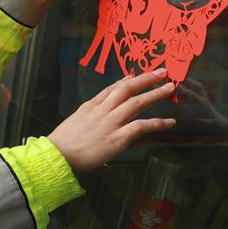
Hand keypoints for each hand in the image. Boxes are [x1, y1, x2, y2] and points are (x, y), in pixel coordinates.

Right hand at [48, 69, 175, 172]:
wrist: (57, 155)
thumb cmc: (62, 143)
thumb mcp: (73, 122)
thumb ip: (87, 116)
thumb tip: (96, 116)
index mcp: (89, 106)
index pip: (110, 89)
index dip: (125, 81)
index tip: (135, 75)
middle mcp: (102, 110)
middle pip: (127, 89)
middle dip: (145, 79)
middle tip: (161, 73)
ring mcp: (111, 122)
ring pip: (137, 103)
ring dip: (155, 95)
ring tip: (170, 89)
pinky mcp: (118, 137)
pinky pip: (141, 126)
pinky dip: (157, 123)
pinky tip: (169, 122)